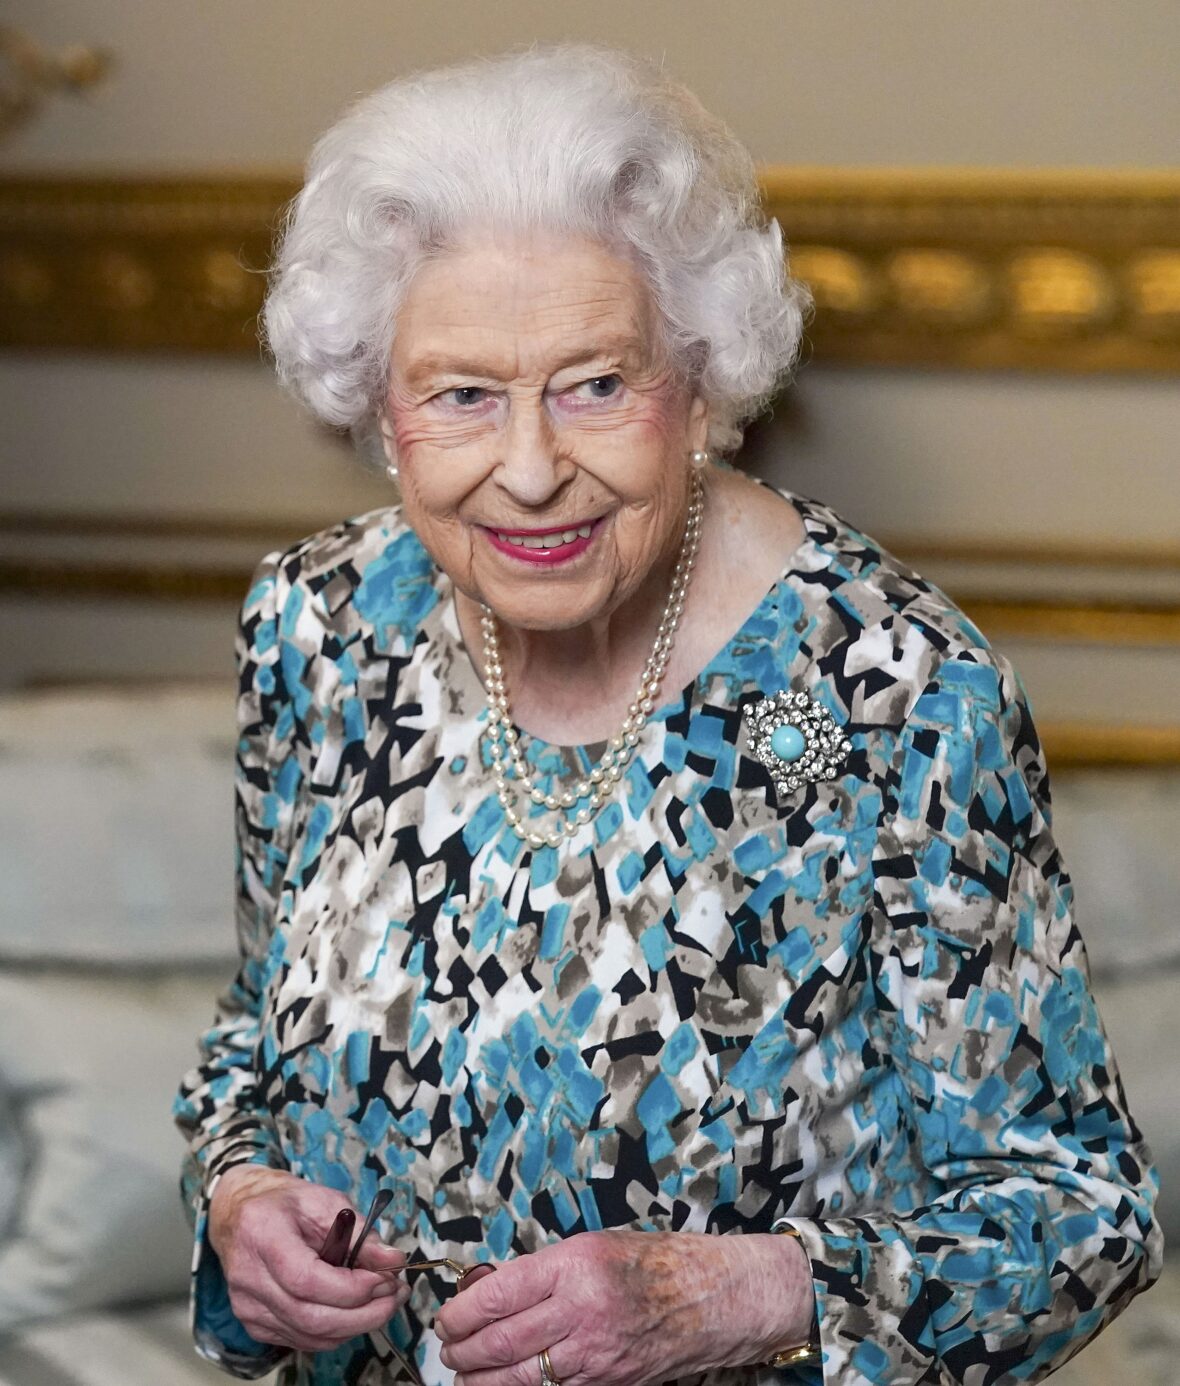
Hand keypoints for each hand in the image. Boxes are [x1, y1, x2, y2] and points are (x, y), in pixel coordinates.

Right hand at [207, 1166, 410, 1351]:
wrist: (241, 1215)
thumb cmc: (286, 1204)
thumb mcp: (326, 1202)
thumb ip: (360, 1232)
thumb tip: (393, 1261)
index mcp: (263, 1235)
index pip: (307, 1280)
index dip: (351, 1288)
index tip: (385, 1278)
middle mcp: (249, 1278)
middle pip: (310, 1317)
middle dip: (363, 1314)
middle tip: (395, 1295)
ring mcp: (248, 1307)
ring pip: (309, 1335)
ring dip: (356, 1325)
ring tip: (384, 1301)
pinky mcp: (254, 1324)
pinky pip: (302, 1339)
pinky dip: (336, 1331)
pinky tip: (356, 1311)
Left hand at [433, 1229, 813, 1385]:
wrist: (711, 1297)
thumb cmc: (655, 1262)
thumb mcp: (594, 1246)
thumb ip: (545, 1269)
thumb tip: (495, 1289)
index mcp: (573, 1265)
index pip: (497, 1294)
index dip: (460, 1311)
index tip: (446, 1316)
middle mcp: (580, 1309)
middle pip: (500, 1341)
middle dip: (462, 1351)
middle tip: (447, 1349)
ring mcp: (593, 1353)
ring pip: (519, 1376)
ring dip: (481, 1380)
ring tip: (464, 1374)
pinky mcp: (606, 1382)